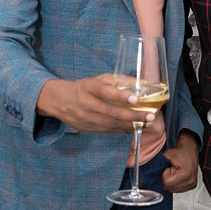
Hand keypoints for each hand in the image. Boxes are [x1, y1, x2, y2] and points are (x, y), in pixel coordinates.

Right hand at [36, 75, 155, 132]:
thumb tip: (143, 82)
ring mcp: (85, 118)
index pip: (104, 92)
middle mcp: (85, 104)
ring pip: (111, 124)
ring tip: (147, 123)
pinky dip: (123, 129)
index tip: (136, 99)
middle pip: (111, 112)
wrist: (59, 101)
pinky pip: (108, 130)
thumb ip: (119, 81)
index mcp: (88, 87)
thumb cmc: (84, 88)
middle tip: (150, 116)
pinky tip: (135, 127)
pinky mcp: (87, 129)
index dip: (121, 96)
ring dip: (131, 125)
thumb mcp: (98, 79)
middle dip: (133, 116)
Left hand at [161, 131, 198, 192]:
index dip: (165, 175)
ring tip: (176, 172)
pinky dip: (175, 183)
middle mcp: (190, 180)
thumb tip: (150, 169)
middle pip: (170, 188)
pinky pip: (177, 190)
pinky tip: (178, 176)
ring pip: (173, 190)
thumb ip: (159, 163)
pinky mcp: (192, 186)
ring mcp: (192, 184)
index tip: (168, 168)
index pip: (167, 183)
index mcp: (186, 174)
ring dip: (171, 181)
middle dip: (168, 179)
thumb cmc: (180, 152)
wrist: (190, 150)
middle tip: (172, 169)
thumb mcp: (168, 154)